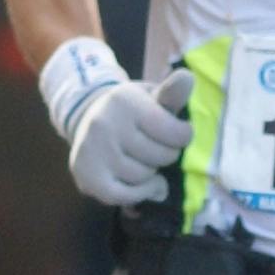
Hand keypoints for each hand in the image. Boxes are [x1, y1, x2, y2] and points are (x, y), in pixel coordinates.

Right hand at [68, 67, 194, 206]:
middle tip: (157, 147)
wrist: (88, 120)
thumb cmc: (131, 111)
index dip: (183, 136)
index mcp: (125, 101)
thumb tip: (187, 78)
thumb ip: (171, 93)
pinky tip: (143, 184)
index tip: (177, 132)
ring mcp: (93, 152)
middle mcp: (105, 124)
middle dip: (167, 155)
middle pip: (161, 156)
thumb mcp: (150, 97)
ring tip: (144, 160)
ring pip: (143, 177)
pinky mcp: (86, 176)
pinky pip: (124, 196)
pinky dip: (139, 194)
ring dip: (152, 174)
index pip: (174, 132)